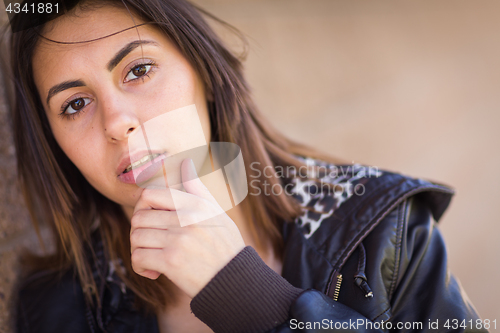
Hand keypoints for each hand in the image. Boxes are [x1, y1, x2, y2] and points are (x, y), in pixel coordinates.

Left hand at [130, 158, 245, 297]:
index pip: (150, 194)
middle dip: (139, 232)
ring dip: (138, 250)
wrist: (234, 279)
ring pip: (136, 237)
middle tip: (150, 243)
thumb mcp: (216, 212)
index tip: (149, 221)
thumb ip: (197, 188)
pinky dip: (140, 266)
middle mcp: (186, 218)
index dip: (142, 207)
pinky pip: (138, 257)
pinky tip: (153, 270)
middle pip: (139, 217)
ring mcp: (178, 239)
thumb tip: (187, 162)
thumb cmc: (225, 246)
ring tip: (151, 257)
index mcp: (195, 204)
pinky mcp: (171, 261)